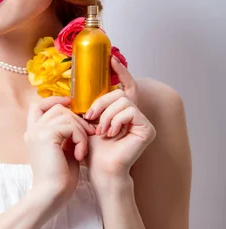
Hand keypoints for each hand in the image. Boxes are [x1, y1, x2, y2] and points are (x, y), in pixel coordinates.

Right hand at [24, 95, 94, 202]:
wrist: (51, 196)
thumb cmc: (60, 180)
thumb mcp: (64, 151)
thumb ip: (67, 134)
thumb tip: (80, 120)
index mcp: (34, 134)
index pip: (38, 105)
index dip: (54, 100)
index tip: (70, 104)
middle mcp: (32, 131)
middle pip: (56, 108)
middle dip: (77, 119)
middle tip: (89, 135)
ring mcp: (37, 132)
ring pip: (65, 115)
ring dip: (80, 131)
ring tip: (83, 150)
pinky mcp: (45, 136)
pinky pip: (70, 126)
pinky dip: (80, 139)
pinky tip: (80, 155)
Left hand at [83, 56, 156, 183]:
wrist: (100, 169)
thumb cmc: (92, 149)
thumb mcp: (86, 122)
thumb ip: (90, 104)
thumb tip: (81, 86)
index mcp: (121, 111)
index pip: (125, 86)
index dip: (122, 71)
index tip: (112, 59)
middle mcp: (135, 114)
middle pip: (119, 93)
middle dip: (101, 104)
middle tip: (90, 119)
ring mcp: (143, 121)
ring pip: (123, 101)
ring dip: (106, 115)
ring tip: (101, 131)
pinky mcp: (147, 128)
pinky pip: (130, 111)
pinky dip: (116, 121)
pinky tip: (111, 134)